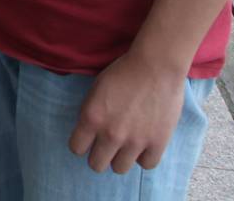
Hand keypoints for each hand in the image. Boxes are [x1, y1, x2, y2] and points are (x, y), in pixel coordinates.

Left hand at [67, 50, 187, 173]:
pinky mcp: (157, 143)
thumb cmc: (124, 72)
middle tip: (107, 145)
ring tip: (126, 145)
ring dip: (121, 158)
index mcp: (91, 118)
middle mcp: (111, 134)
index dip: (82, 144)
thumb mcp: (96, 89)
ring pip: (119, 169)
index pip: (76, 148)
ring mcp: (135, 141)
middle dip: (99, 155)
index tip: (88, 140)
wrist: (156, 65)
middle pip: (96, 165)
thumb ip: (90, 113)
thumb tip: (88, 133)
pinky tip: (144, 145)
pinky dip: (145, 157)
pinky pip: (147, 165)